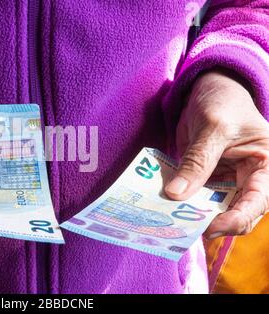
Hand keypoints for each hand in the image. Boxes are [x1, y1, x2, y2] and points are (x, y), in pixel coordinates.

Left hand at [164, 69, 268, 238]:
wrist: (208, 90)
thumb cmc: (223, 102)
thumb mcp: (213, 127)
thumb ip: (198, 160)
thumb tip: (176, 194)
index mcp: (266, 166)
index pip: (257, 201)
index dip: (236, 218)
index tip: (210, 227)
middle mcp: (249, 179)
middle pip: (235, 212)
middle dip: (212, 222)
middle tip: (184, 229)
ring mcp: (225, 181)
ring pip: (212, 209)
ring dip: (192, 216)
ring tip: (170, 223)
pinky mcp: (205, 180)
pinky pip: (194, 197)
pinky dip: (180, 203)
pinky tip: (163, 208)